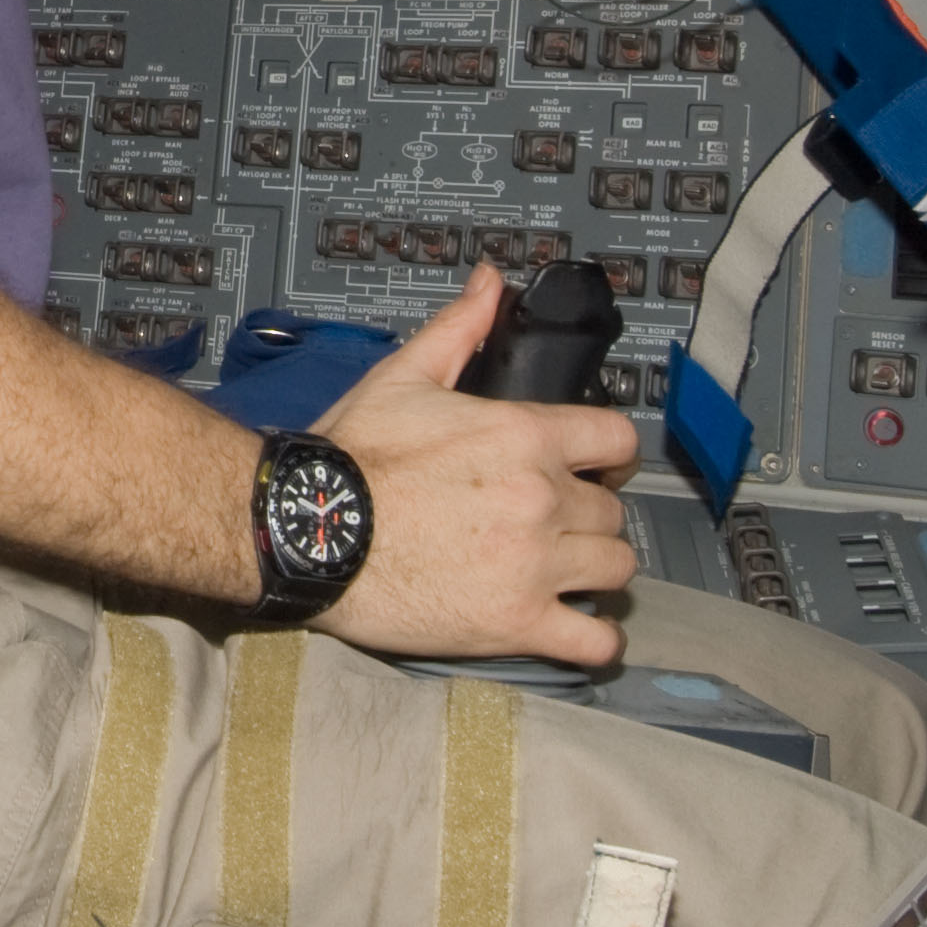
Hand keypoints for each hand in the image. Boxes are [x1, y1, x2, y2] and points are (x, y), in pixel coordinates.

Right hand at [310, 267, 643, 663]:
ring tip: (565, 573)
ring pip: (616, 570)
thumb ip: (460, 329)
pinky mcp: (517, 624)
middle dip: (589, 516)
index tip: (597, 467)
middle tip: (558, 524)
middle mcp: (541, 499)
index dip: (611, 454)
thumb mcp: (403, 378)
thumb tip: (490, 283)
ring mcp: (535, 566)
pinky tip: (573, 628)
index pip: (617, 440)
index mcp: (525, 437)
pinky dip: (593, 641)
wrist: (309, 531)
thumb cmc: (350, 459)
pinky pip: (593, 643)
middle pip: (613, 512)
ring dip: (595, 571)